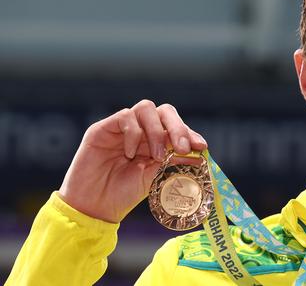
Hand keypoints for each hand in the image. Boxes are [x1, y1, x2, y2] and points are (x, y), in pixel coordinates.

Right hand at [59, 100, 207, 222]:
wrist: (94, 207)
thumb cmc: (124, 194)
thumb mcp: (154, 178)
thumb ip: (172, 163)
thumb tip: (197, 154)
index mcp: (155, 141)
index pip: (176, 126)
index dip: (190, 133)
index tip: (201, 146)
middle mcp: (141, 131)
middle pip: (164, 111)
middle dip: (178, 127)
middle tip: (183, 147)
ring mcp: (122, 128)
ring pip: (146, 108)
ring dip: (156, 131)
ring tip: (157, 155)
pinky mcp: (103, 129)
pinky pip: (125, 117)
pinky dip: (134, 133)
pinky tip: (131, 153)